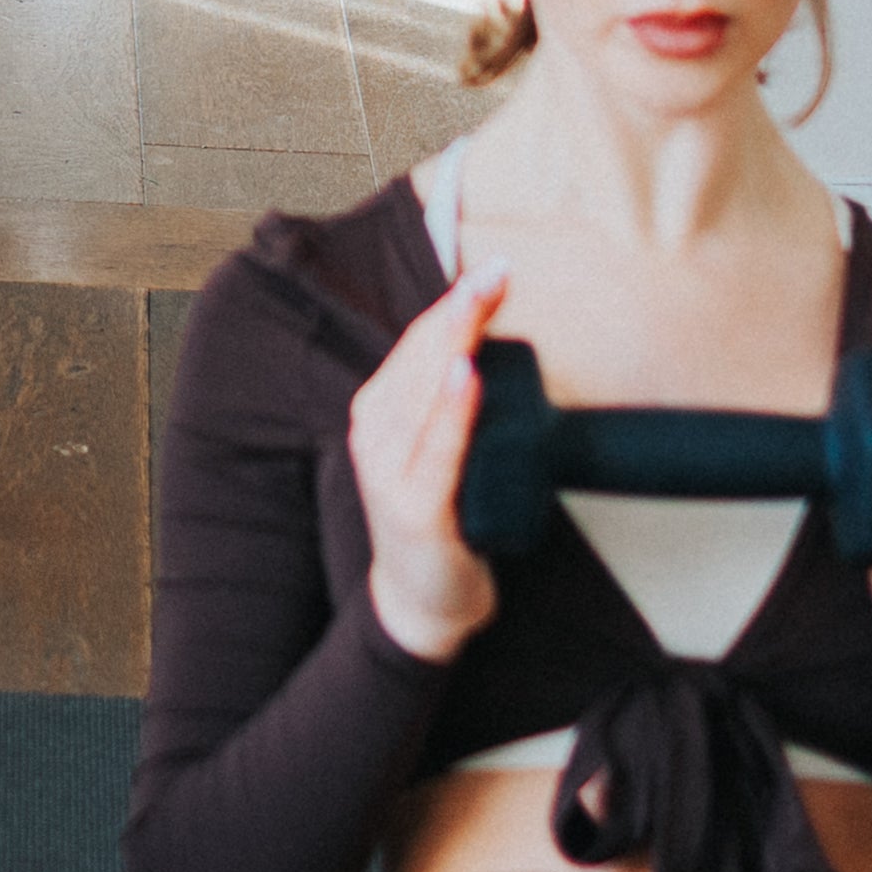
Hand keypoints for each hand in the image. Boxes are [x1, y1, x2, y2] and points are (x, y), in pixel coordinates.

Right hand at [346, 267, 511, 661]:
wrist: (422, 600)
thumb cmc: (440, 515)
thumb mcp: (437, 446)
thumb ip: (448, 399)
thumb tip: (487, 340)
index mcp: (380, 410)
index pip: (417, 343)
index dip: (453, 303)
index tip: (491, 270)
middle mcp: (375, 433)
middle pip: (420, 357)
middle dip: (460, 309)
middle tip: (497, 271)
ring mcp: (391, 471)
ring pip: (425, 392)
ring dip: (455, 341)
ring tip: (481, 301)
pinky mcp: (416, 510)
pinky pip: (438, 451)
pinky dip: (453, 410)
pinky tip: (466, 375)